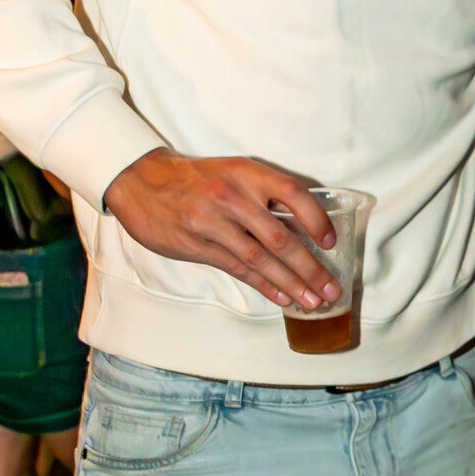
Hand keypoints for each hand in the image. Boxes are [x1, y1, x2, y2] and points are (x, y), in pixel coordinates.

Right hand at [104, 151, 339, 309]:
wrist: (143, 183)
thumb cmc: (198, 179)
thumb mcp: (233, 173)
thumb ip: (264, 196)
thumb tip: (305, 229)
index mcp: (246, 173)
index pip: (292, 194)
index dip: (316, 219)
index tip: (331, 242)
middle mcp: (232, 197)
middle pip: (280, 238)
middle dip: (310, 268)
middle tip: (332, 289)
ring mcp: (213, 223)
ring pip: (261, 259)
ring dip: (291, 284)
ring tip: (313, 302)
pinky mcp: (198, 246)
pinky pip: (238, 269)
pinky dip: (264, 285)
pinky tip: (283, 297)